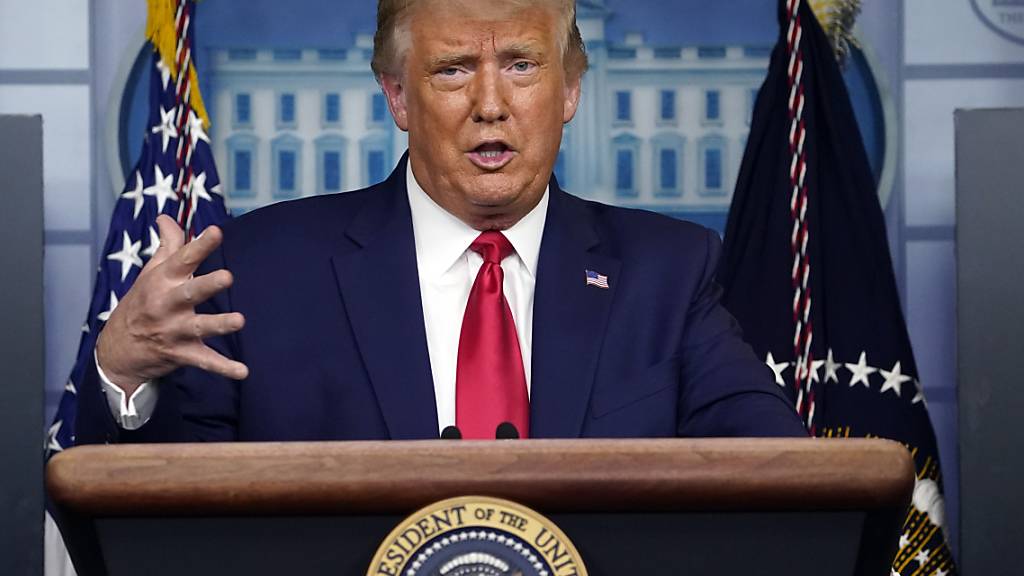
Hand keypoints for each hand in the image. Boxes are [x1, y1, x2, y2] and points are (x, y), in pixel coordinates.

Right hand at [95, 215, 248, 396]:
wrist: (117, 350)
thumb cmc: (141, 303)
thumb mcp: (151, 273)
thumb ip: (168, 245)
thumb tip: (167, 217)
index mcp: (163, 281)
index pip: (183, 259)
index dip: (200, 245)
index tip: (216, 232)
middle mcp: (168, 305)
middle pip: (190, 293)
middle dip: (207, 285)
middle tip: (227, 277)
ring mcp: (174, 331)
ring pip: (200, 327)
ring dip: (219, 324)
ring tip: (240, 321)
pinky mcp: (182, 354)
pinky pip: (205, 362)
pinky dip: (224, 368)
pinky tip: (244, 371)